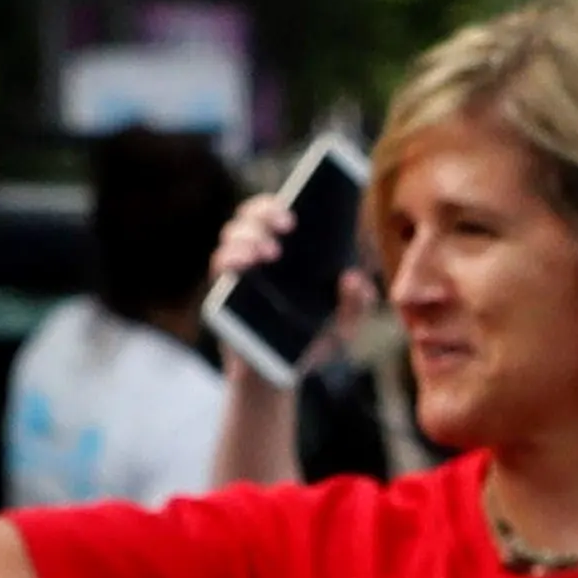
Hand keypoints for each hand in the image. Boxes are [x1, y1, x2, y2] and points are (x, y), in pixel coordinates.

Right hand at [209, 188, 374, 365]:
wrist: (280, 377)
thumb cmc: (312, 343)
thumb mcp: (345, 325)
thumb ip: (357, 303)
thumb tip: (352, 277)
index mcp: (291, 250)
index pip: (281, 211)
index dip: (287, 200)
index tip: (301, 205)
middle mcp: (260, 252)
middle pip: (253, 215)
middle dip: (267, 212)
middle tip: (288, 226)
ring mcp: (239, 270)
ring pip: (233, 234)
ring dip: (248, 237)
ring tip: (268, 253)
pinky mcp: (221, 291)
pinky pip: (219, 265)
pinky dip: (229, 259)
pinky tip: (244, 266)